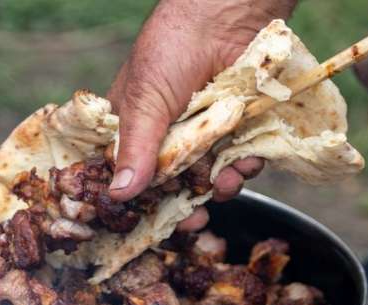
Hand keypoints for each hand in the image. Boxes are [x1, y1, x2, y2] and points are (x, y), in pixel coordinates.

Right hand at [107, 0, 295, 229]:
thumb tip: (119, 194)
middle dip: (184, 204)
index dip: (140, 200)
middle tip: (193, 222)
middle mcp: (167, 135)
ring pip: (208, 176)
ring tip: (227, 185)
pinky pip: (239, 160)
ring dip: (219, 186)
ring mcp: (203, 133)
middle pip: (172, 184)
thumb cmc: (171, 50)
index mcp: (134, 129)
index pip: (131, 174)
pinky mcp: (236, 128)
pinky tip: (247, 162)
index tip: (150, 221)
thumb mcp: (145, 103)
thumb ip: (135, 149)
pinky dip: (245, 166)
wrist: (227, 14)